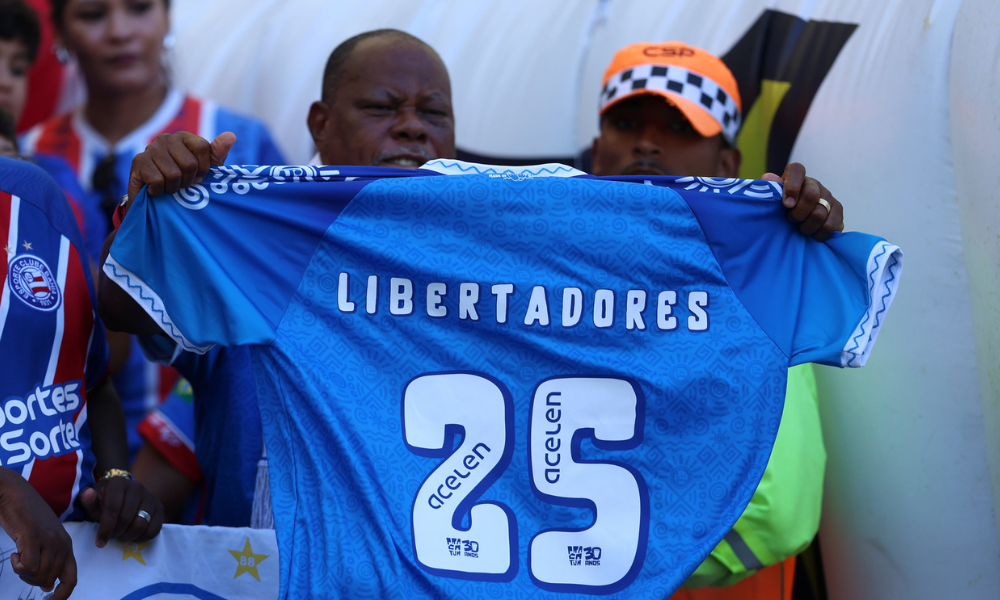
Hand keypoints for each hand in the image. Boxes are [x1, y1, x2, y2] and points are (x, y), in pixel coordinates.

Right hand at [0, 468, 76, 597]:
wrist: (13, 492)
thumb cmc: (24, 517)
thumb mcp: (41, 539)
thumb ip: (47, 559)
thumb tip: (47, 585)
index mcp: (67, 545)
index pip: (71, 579)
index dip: (61, 596)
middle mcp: (62, 544)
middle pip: (48, 580)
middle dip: (31, 580)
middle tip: (21, 564)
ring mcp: (50, 540)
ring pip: (38, 576)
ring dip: (23, 572)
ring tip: (18, 555)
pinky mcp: (34, 537)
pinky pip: (27, 567)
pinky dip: (17, 566)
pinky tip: (14, 552)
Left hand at [77, 476, 163, 548]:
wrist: (122, 494)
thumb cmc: (103, 500)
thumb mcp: (92, 501)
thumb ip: (87, 501)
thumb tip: (87, 494)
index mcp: (118, 483)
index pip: (112, 509)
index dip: (105, 528)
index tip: (99, 542)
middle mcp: (137, 487)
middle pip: (126, 518)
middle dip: (116, 532)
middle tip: (110, 536)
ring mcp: (150, 497)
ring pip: (141, 524)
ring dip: (129, 535)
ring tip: (121, 535)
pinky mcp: (159, 507)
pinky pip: (154, 529)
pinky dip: (142, 537)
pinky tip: (133, 536)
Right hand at [127, 131, 236, 200]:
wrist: (155, 198)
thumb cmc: (184, 181)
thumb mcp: (206, 169)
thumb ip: (217, 154)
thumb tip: (231, 136)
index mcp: (185, 137)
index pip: (203, 147)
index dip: (204, 168)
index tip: (200, 177)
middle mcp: (167, 138)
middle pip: (189, 163)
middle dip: (189, 181)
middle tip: (182, 185)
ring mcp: (151, 148)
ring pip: (174, 174)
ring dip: (174, 188)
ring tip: (169, 187)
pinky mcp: (138, 161)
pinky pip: (157, 181)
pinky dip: (159, 191)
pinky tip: (156, 189)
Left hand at [762, 163, 843, 241]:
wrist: (799, 225)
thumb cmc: (783, 211)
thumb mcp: (773, 201)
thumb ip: (771, 189)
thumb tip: (768, 177)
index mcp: (797, 178)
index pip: (796, 170)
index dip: (791, 186)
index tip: (787, 205)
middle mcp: (814, 184)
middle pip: (810, 195)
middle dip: (798, 213)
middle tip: (792, 220)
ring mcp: (828, 196)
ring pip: (819, 214)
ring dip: (807, 227)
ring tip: (801, 229)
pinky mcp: (837, 210)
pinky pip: (830, 225)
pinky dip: (819, 234)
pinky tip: (813, 234)